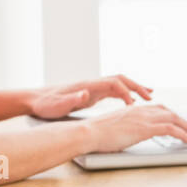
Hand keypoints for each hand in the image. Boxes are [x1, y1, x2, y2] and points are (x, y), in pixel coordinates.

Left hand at [27, 74, 152, 118]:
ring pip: (119, 83)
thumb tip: (85, 93)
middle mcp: (92, 83)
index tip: (134, 106)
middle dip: (137, 86)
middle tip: (151, 97)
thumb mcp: (58, 105)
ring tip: (150, 96)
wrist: (35, 100)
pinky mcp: (92, 93)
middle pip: (120, 79)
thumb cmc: (46, 104)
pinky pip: (114, 91)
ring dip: (134, 88)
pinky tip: (132, 102)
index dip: (125, 93)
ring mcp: (93, 87)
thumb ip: (72, 99)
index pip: (113, 84)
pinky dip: (126, 94)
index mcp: (87, 85)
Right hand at [81, 104, 186, 151]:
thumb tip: (127, 135)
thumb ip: (124, 128)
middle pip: (169, 112)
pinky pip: (171, 129)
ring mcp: (144, 118)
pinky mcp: (145, 128)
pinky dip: (183, 134)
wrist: (88, 132)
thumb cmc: (95, 133)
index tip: (177, 121)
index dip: (170, 115)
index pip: (157, 108)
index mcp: (132, 109)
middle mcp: (140, 110)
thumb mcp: (113, 128)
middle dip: (183, 120)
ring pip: (174, 119)